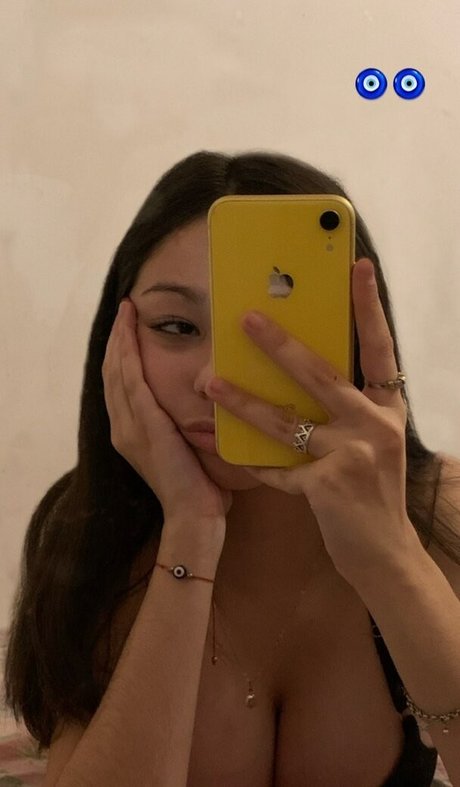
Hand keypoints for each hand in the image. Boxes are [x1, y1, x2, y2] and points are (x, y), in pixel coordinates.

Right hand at [102, 299, 231, 529]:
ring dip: (120, 338)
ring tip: (125, 312)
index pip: (120, 385)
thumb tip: (202, 407)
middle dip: (117, 339)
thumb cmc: (198, 490)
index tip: (126, 329)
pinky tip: (130, 333)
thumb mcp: (184, 451)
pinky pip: (131, 380)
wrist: (193, 516)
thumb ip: (181, 429)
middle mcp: (122, 427)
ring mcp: (129, 426)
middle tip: (124, 310)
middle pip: (112, 372)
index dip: (121, 354)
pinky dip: (128, 353)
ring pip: (117, 371)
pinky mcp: (144, 424)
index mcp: (130, 434)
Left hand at [205, 258, 419, 587]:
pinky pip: (277, 468)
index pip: (379, 348)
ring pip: (287, 421)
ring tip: (210, 385)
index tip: (357, 266)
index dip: (369, 307)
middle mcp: (375, 425)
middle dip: (280, 345)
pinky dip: (248, 461)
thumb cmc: (373, 493)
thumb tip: (303, 372)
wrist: (386, 554)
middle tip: (246, 318)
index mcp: (386, 408)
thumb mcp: (372, 442)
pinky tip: (219, 450)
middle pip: (321, 374)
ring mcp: (353, 456)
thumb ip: (346, 409)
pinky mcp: (329, 487)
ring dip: (243, 402)